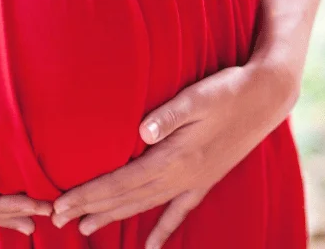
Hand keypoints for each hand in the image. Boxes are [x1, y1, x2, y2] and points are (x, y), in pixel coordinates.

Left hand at [50, 0, 301, 248]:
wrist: (267, 96)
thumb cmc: (229, 91)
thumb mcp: (199, 96)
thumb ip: (170, 114)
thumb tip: (142, 131)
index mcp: (176, 157)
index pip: (122, 182)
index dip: (89, 194)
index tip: (60, 204)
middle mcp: (183, 176)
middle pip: (128, 198)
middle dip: (91, 208)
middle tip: (58, 219)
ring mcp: (195, 181)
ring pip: (146, 205)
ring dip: (115, 216)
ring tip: (86, 228)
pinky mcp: (205, 179)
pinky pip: (179, 212)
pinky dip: (162, 230)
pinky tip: (152, 247)